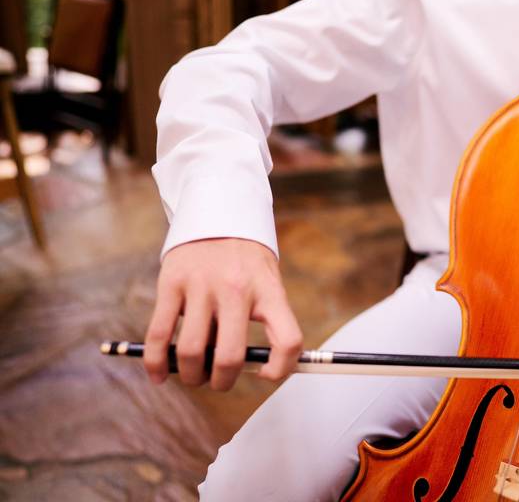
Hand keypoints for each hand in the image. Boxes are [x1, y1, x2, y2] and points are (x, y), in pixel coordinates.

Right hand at [144, 238, 302, 390]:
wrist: (219, 211)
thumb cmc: (247, 259)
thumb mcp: (267, 282)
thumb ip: (265, 319)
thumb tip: (256, 368)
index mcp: (269, 291)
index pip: (287, 340)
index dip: (280, 369)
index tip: (264, 373)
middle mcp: (237, 289)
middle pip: (230, 356)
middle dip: (222, 381)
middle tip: (217, 382)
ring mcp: (202, 285)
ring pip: (192, 351)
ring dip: (191, 376)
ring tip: (193, 375)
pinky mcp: (171, 283)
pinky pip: (160, 334)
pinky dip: (156, 363)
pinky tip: (159, 375)